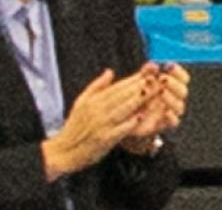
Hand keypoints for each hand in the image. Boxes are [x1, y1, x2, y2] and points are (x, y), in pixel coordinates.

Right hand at [42, 65, 155, 179]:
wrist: (65, 150)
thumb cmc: (75, 126)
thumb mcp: (81, 102)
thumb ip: (96, 86)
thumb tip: (110, 71)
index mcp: (93, 100)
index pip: (117, 87)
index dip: (134, 79)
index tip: (148, 73)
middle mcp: (98, 110)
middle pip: (123, 95)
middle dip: (141, 86)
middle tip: (157, 79)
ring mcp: (101, 124)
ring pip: (123, 109)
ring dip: (140, 100)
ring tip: (153, 93)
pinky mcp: (104, 139)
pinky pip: (120, 129)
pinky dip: (130, 122)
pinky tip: (141, 117)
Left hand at [120, 63, 190, 153]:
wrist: (126, 115)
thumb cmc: (134, 95)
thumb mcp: (138, 81)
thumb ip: (146, 72)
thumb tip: (154, 65)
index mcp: (171, 86)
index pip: (183, 78)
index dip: (178, 71)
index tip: (168, 65)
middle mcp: (173, 98)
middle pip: (183, 91)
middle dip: (174, 83)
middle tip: (163, 78)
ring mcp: (170, 111)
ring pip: (180, 106)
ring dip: (171, 98)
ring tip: (161, 92)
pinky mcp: (165, 123)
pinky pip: (174, 122)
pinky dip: (172, 117)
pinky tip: (166, 112)